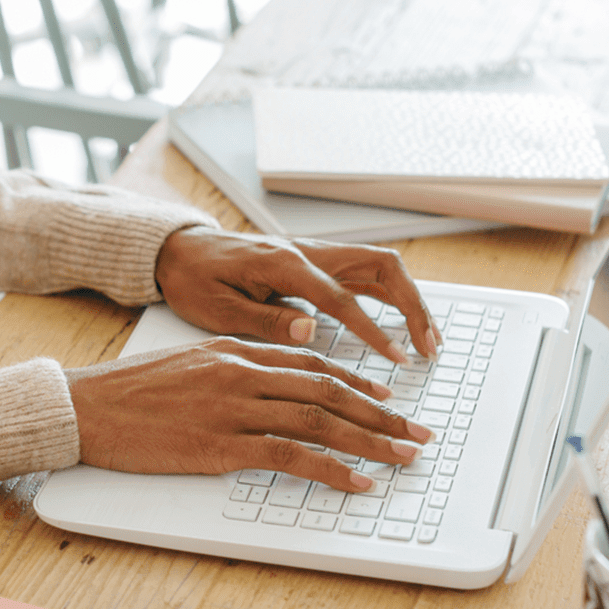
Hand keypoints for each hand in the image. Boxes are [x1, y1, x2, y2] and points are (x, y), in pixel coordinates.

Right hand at [66, 337, 434, 491]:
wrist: (88, 407)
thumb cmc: (130, 391)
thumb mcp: (188, 364)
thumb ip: (233, 369)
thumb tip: (268, 386)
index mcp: (237, 350)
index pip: (313, 363)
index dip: (359, 382)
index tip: (388, 400)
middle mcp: (244, 372)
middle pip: (330, 389)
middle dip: (382, 413)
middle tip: (417, 431)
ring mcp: (235, 407)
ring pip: (320, 420)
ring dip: (371, 441)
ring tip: (404, 456)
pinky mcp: (222, 444)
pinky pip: (290, 456)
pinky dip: (331, 469)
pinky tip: (357, 481)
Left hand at [154, 227, 441, 363]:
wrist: (179, 251)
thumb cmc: (193, 279)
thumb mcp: (217, 308)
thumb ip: (265, 320)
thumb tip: (310, 332)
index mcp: (284, 264)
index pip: (342, 297)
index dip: (373, 328)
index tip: (397, 357)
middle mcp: (307, 253)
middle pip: (380, 267)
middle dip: (412, 304)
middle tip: (429, 345)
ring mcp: (314, 256)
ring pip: (378, 268)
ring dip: (408, 299)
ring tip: (428, 338)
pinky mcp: (313, 265)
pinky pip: (363, 276)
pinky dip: (389, 298)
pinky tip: (400, 324)